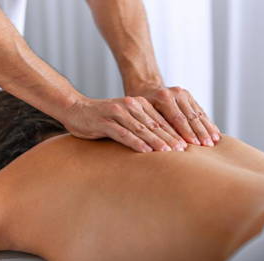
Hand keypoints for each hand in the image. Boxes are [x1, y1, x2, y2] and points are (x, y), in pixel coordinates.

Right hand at [62, 96, 187, 152]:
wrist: (76, 109)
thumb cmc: (103, 118)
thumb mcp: (125, 119)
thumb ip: (142, 125)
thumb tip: (163, 141)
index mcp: (138, 104)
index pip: (161, 120)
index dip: (175, 132)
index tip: (187, 144)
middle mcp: (130, 106)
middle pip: (154, 124)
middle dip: (170, 137)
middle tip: (183, 150)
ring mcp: (118, 113)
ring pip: (142, 129)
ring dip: (156, 141)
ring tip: (169, 152)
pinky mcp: (105, 122)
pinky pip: (124, 134)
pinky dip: (136, 142)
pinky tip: (146, 151)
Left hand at [139, 87, 220, 146]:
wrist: (147, 88)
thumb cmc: (142, 107)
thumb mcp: (144, 114)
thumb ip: (156, 126)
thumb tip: (166, 145)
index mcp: (163, 97)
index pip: (177, 118)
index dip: (186, 132)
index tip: (194, 145)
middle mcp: (175, 93)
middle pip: (190, 116)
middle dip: (200, 132)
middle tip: (207, 146)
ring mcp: (184, 94)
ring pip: (198, 114)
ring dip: (207, 129)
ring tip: (214, 141)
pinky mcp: (190, 97)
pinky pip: (201, 111)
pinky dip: (208, 123)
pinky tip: (215, 133)